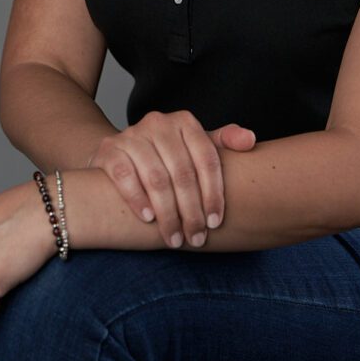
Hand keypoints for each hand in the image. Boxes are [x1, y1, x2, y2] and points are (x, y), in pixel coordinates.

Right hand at [86, 111, 255, 248]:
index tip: (216, 222)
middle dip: (191, 211)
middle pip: (182, 172)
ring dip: (167, 213)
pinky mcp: (110, 149)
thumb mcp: (195, 148)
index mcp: (184, 122)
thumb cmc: (168, 157)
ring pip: (155, 177)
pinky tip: (148, 219)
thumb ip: (223, 143)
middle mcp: (158, 123)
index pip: (206, 158)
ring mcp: (132, 134)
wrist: (122, 155)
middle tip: (196, 238)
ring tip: (174, 238)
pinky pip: (125, 175)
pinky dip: (138, 199)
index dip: (213, 193)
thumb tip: (249, 140)